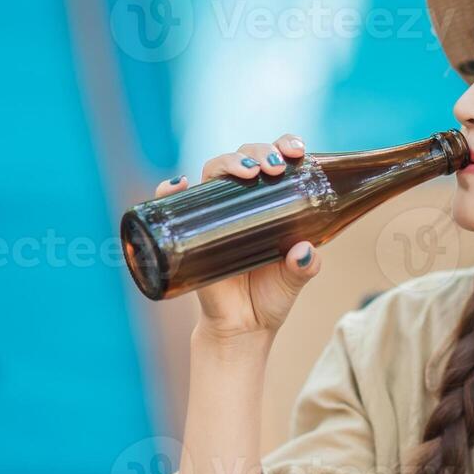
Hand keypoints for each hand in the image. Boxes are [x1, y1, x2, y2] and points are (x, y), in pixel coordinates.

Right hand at [155, 133, 317, 341]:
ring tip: (246, 171)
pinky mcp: (189, 232)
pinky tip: (179, 185)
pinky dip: (169, 188)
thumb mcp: (294, 280)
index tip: (296, 151)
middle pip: (245, 156)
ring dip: (227, 160)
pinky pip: (172, 203)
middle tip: (273, 168)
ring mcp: (214, 214)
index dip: (283, 145)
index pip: (275, 159)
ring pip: (213, 170)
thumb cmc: (269, 297)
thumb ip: (304, 267)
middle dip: (259, 151)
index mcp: (271, 202)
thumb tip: (304, 251)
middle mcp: (241, 201)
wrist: (241, 328)